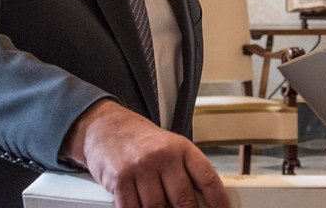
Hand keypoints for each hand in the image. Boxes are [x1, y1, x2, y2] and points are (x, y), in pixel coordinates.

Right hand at [63, 100, 228, 207]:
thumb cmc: (140, 140)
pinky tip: (141, 207)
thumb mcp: (170, 147)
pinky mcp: (119, 179)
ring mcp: (140, 167)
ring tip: (160, 207)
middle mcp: (163, 156)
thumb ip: (185, 172)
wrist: (105, 126)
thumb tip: (200, 202)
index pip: (208, 179)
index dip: (219, 202)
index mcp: (182, 148)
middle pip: (184, 200)